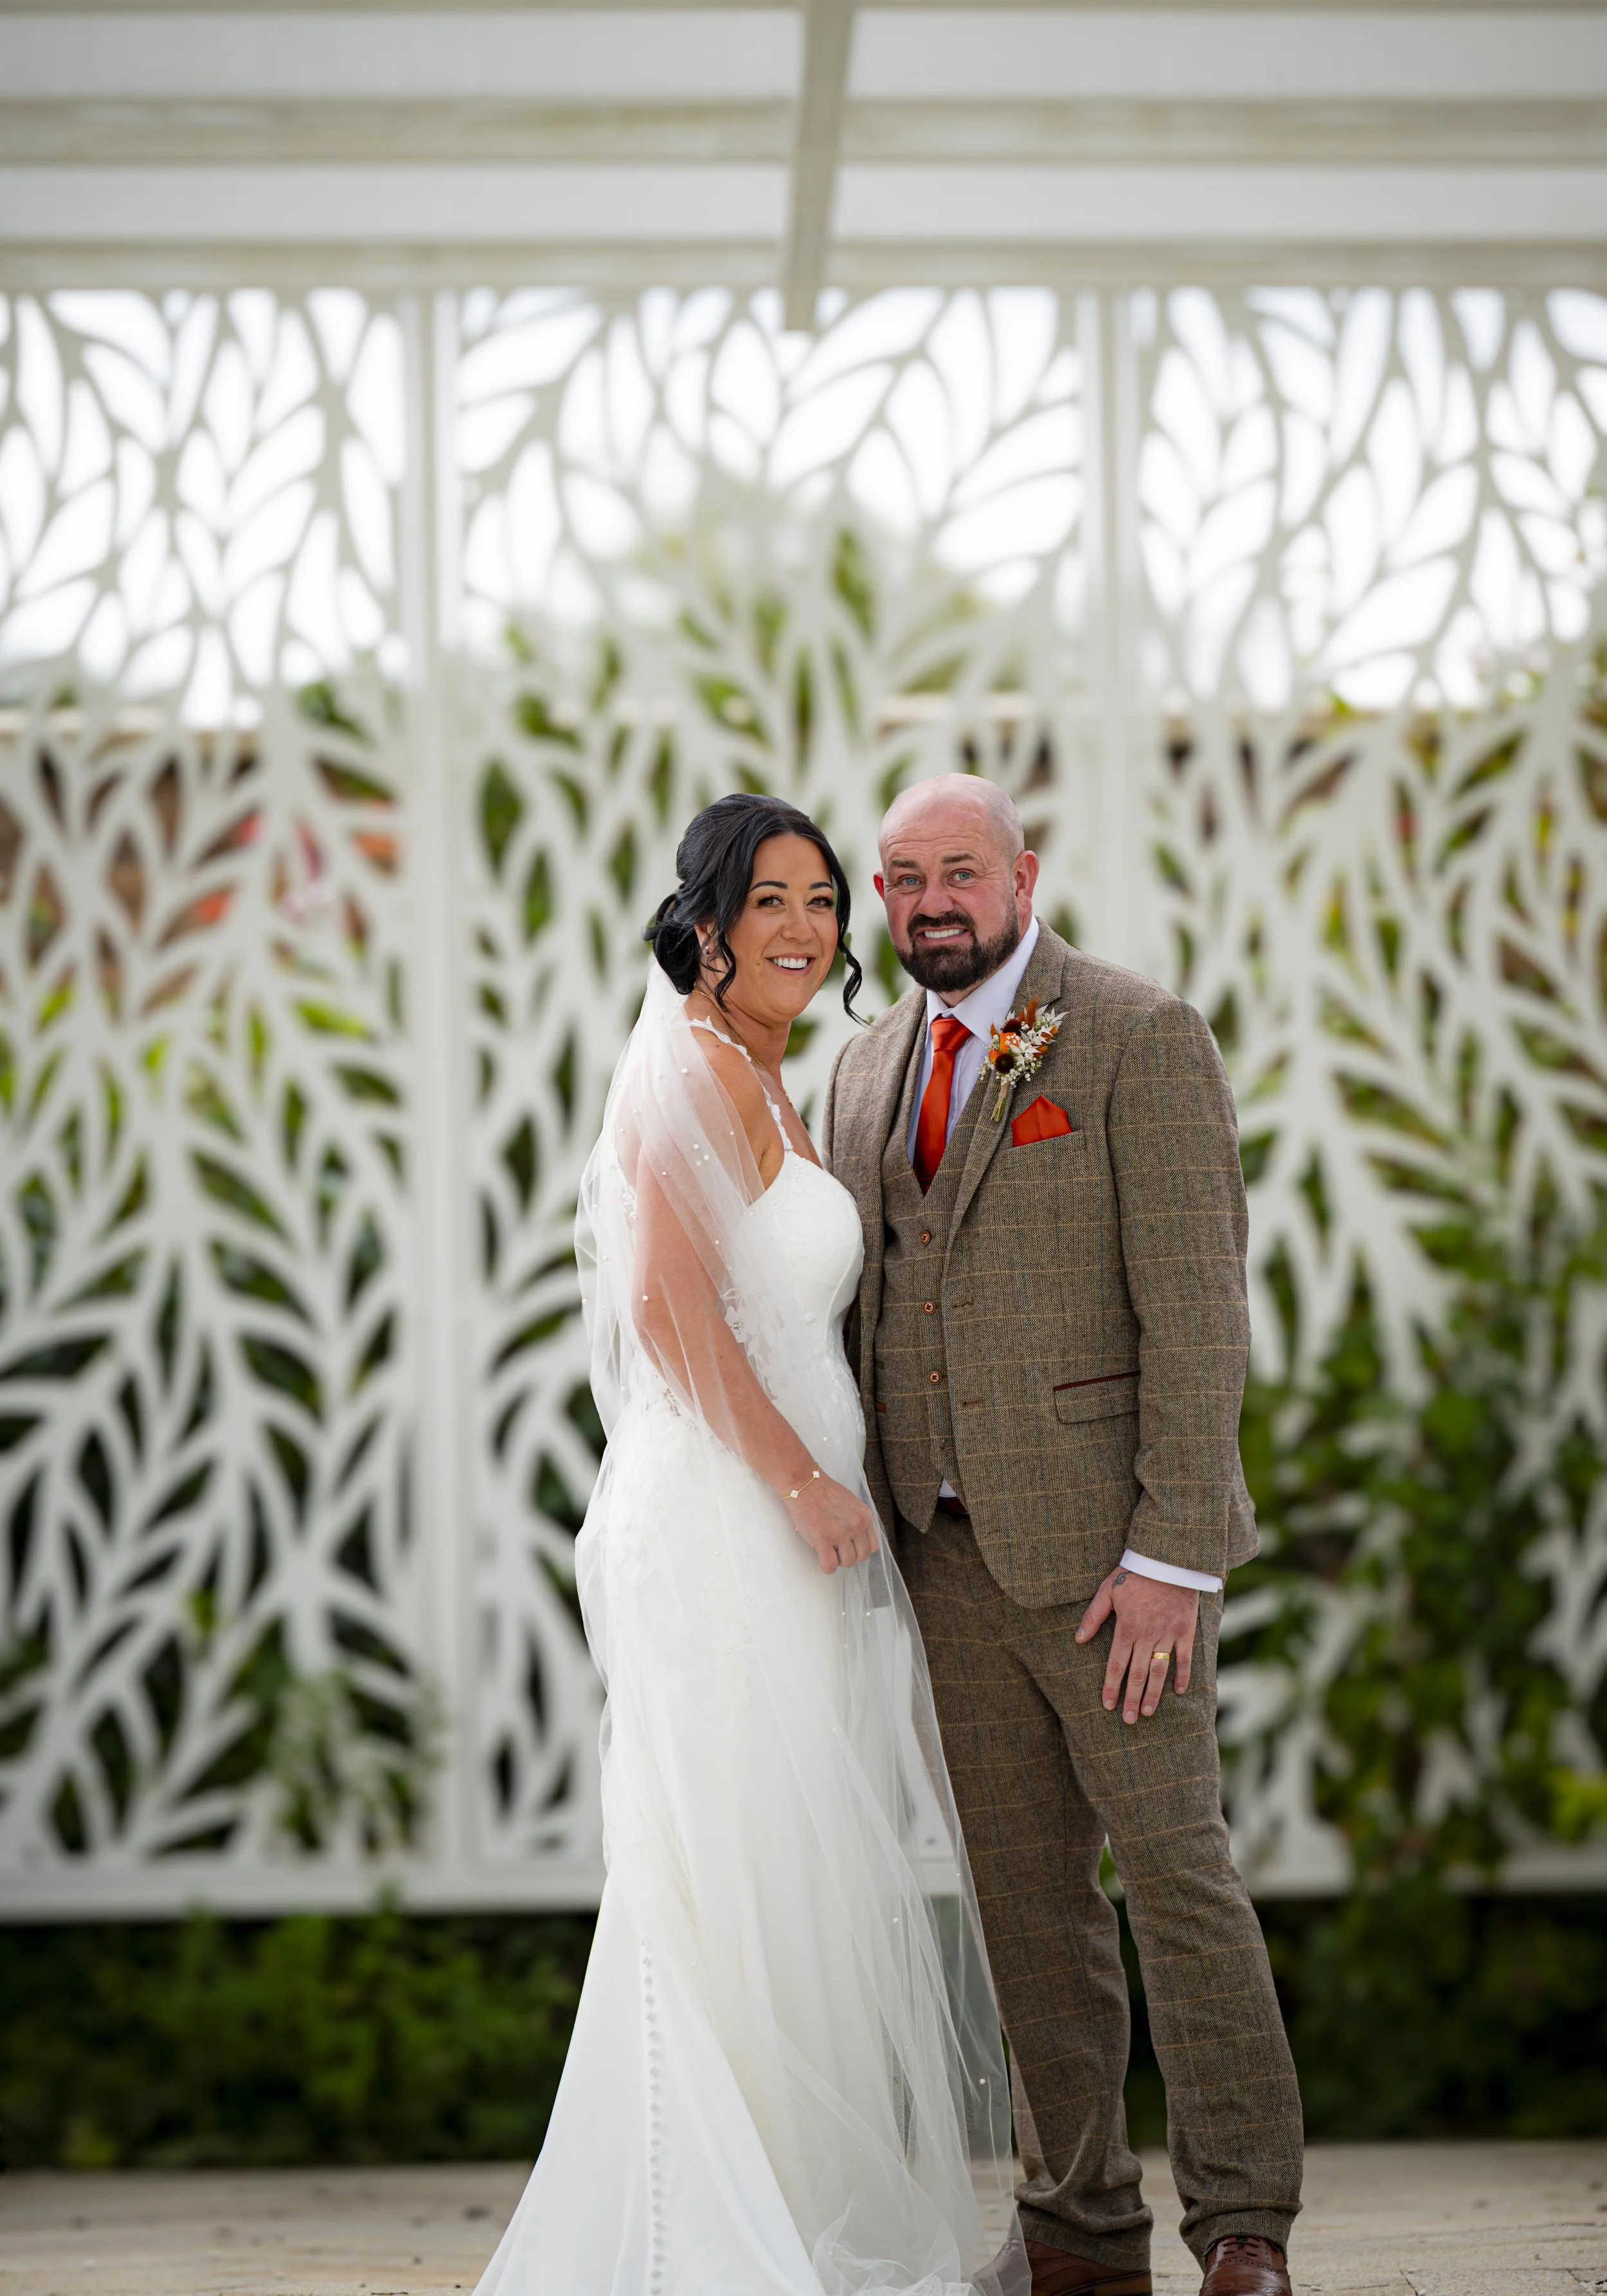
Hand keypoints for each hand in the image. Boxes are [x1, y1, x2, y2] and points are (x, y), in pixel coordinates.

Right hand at [783, 1470, 879, 1573]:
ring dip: (837, 1561)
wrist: (803, 1483)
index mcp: (864, 1515)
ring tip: (828, 1552)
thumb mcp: (850, 1502)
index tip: (852, 1547)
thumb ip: (856, 1519)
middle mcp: (856, 1525)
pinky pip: (830, 1565)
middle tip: (838, 1550)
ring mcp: (840, 1534)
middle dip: (849, 1556)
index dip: (861, 1549)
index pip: (872, 1545)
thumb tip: (855, 1538)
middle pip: (861, 1556)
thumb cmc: (822, 1490)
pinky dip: (827, 1567)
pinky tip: (822, 1560)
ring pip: (847, 1562)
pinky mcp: (823, 1540)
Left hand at [1075, 1567, 1197, 1723]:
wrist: (1168, 1558)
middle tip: (1128, 1720)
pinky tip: (1179, 1691)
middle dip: (1132, 1699)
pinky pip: (1184, 1657)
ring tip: (1149, 1712)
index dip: (1111, 1687)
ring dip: (1154, 1694)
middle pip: (1137, 1674)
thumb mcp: (1108, 1590)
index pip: (1116, 1665)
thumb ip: (1093, 1616)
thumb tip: (1078, 1639)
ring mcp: (1168, 1634)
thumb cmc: (1134, 1573)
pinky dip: (1182, 1675)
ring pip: (1159, 1671)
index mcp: (1126, 1628)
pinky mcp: (1186, 1630)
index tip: (1107, 1705)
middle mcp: (1147, 1635)